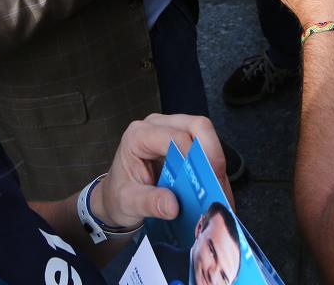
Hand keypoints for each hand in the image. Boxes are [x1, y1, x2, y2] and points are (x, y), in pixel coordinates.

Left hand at [91, 114, 231, 228]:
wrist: (116, 197)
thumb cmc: (119, 195)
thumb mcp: (128, 203)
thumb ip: (149, 203)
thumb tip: (173, 206)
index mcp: (138, 135)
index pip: (174, 137)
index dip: (192, 157)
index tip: (201, 183)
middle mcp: (157, 126)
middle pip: (196, 126)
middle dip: (211, 154)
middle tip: (215, 184)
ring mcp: (171, 130)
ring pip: (205, 133)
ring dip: (214, 161)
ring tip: (217, 190)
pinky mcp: (183, 139)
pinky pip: (205, 144)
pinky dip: (212, 166)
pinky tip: (213, 187)